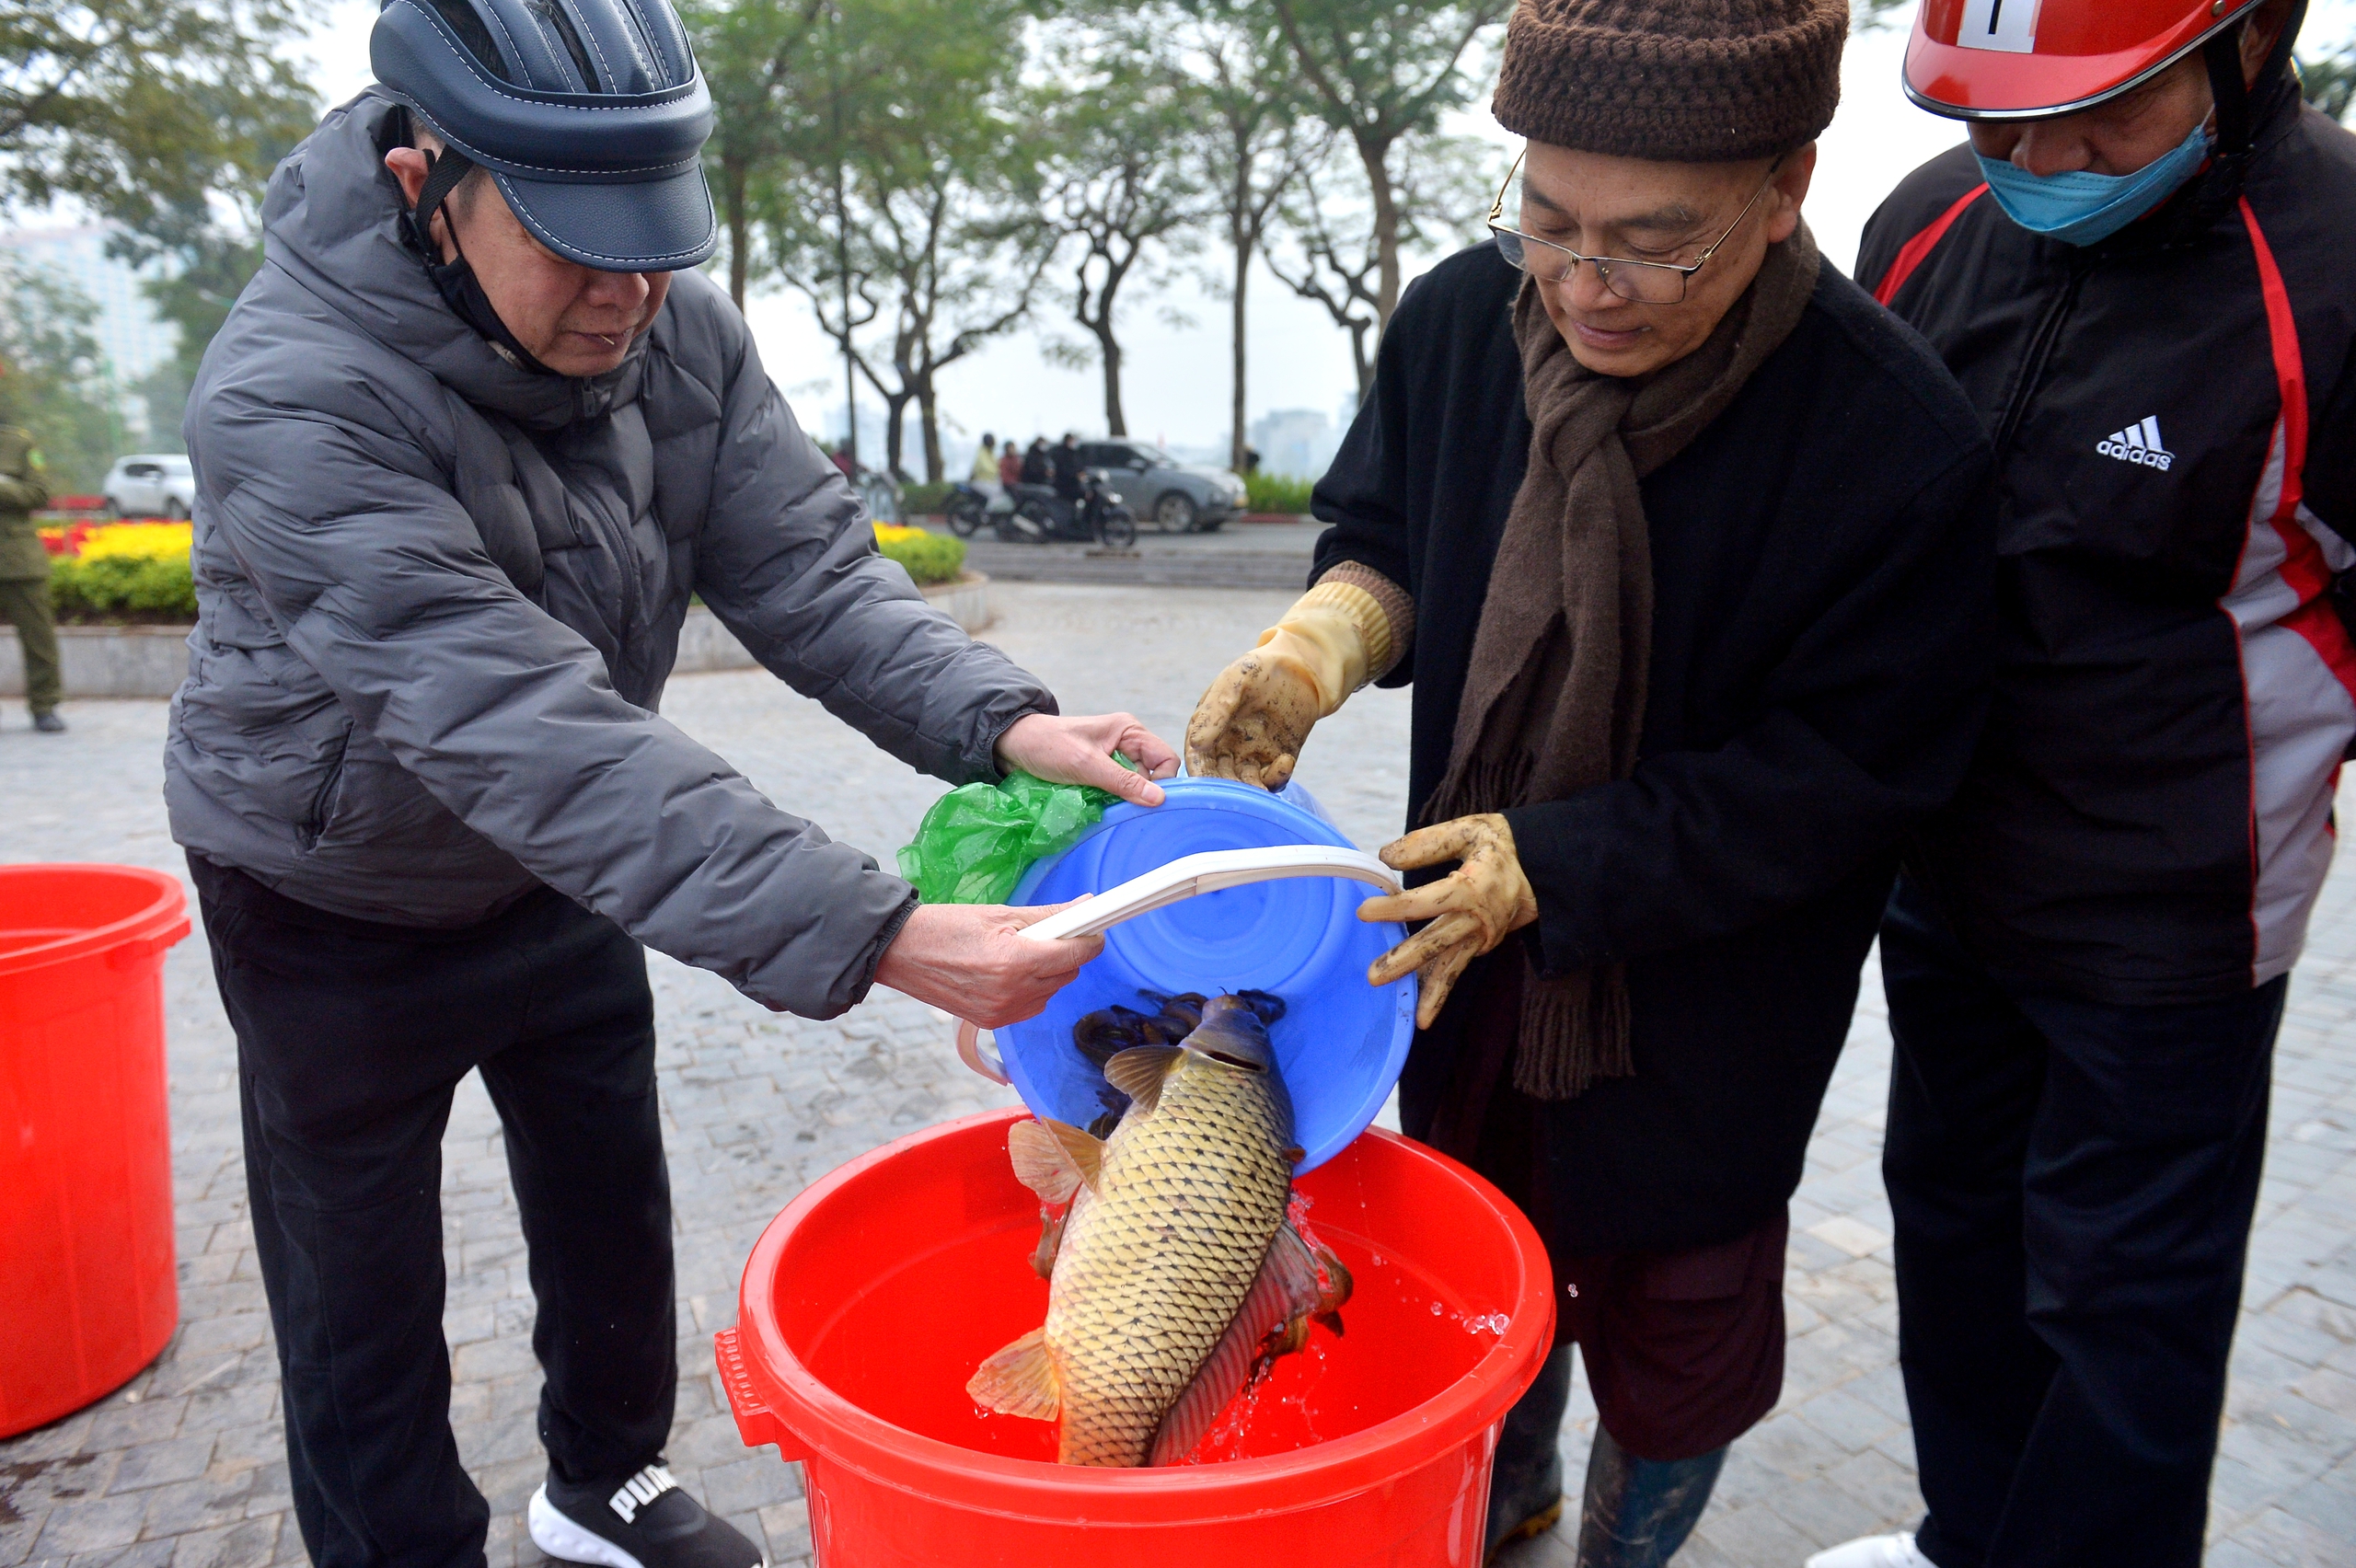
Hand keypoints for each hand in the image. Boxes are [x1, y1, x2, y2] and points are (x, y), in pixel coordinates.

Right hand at [873, 901, 1103, 1027]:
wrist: (901, 953)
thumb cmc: (946, 927)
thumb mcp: (1000, 913)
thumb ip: (1047, 915)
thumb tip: (1086, 905)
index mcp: (1015, 961)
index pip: (1075, 954)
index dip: (1090, 940)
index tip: (1094, 929)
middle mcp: (1013, 992)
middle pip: (1067, 973)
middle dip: (1065, 953)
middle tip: (1045, 934)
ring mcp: (1002, 1012)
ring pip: (1052, 991)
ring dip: (1048, 972)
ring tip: (1018, 953)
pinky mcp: (992, 1023)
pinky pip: (1032, 1006)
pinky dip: (1031, 989)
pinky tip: (1009, 972)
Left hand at [996, 712, 1177, 807]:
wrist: (1014, 746)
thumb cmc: (1048, 747)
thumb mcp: (1086, 765)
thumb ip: (1123, 782)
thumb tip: (1159, 799)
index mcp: (1129, 731)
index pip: (1166, 758)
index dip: (1163, 781)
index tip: (1147, 802)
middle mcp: (1127, 743)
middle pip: (1152, 775)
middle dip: (1140, 793)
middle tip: (1120, 807)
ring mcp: (1114, 759)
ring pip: (1135, 786)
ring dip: (1124, 799)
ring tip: (1105, 806)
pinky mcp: (1101, 773)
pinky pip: (1118, 791)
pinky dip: (1112, 800)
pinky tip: (1100, 806)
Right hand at [1186, 648, 1323, 789]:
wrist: (1302, 666)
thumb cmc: (1262, 668)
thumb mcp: (1235, 681)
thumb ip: (1215, 711)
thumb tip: (1196, 744)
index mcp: (1210, 728)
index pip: (1199, 758)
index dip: (1200, 773)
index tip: (1205, 786)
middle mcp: (1229, 746)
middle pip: (1221, 777)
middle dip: (1227, 790)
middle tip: (1238, 795)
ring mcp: (1254, 755)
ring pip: (1247, 785)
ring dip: (1252, 792)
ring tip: (1261, 789)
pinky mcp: (1278, 760)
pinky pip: (1273, 779)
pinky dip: (1277, 777)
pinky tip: (1285, 760)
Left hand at [1358, 814, 1538, 1028]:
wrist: (1539, 869)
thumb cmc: (1497, 845)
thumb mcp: (1470, 830)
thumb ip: (1428, 842)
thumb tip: (1385, 856)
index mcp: (1474, 885)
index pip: (1430, 899)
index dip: (1397, 907)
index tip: (1364, 911)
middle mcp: (1479, 918)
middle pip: (1438, 941)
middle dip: (1406, 960)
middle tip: (1374, 976)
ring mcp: (1481, 937)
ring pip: (1451, 965)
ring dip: (1429, 991)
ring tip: (1413, 1017)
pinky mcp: (1479, 947)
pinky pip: (1456, 969)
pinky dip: (1441, 992)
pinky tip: (1423, 1015)